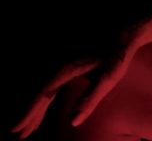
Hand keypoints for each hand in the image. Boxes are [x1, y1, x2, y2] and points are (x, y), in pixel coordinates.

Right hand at [11, 43, 138, 138]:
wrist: (122, 34)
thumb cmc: (117, 56)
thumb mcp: (108, 78)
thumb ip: (90, 100)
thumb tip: (73, 122)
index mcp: (65, 69)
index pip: (40, 95)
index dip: (28, 112)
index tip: (16, 128)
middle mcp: (58, 65)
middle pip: (36, 93)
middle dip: (27, 115)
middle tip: (17, 135)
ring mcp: (59, 64)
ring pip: (40, 90)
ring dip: (33, 109)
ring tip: (25, 130)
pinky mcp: (64, 65)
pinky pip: (48, 85)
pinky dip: (42, 100)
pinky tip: (40, 111)